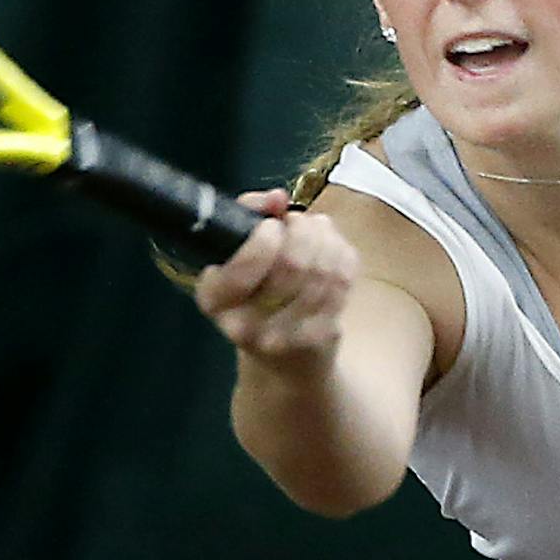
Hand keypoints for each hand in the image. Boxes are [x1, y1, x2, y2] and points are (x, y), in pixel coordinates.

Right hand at [194, 189, 358, 365]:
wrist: (284, 361)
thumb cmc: (255, 296)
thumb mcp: (234, 257)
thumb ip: (248, 215)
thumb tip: (278, 198)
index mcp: (216, 303)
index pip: (246, 264)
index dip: (267, 234)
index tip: (272, 225)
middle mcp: (248, 327)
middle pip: (293, 262)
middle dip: (302, 229)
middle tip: (299, 223)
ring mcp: (289, 336)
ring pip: (323, 268)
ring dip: (325, 238)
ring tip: (317, 232)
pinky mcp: (324, 335)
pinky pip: (343, 280)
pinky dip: (342, 255)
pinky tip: (332, 252)